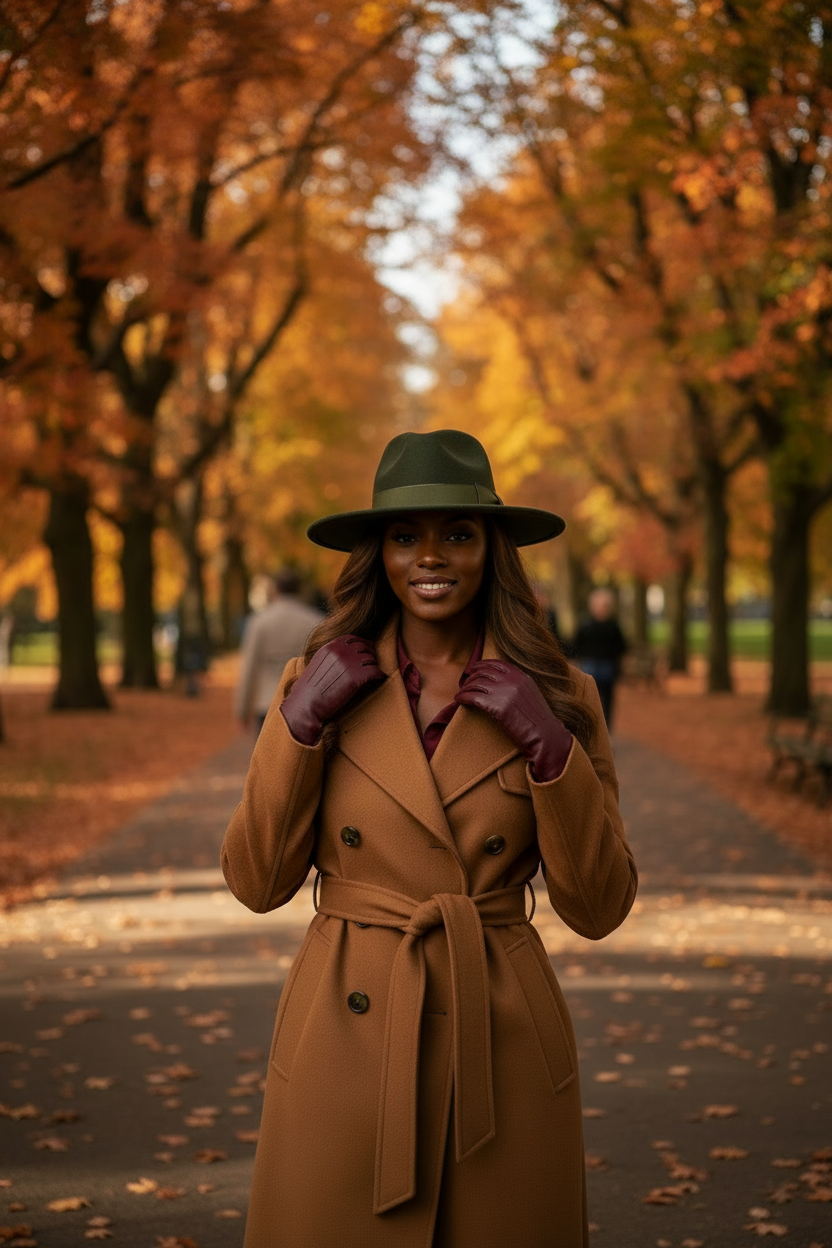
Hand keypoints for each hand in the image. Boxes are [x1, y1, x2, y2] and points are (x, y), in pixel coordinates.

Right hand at [280, 635, 383, 744]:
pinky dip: (379, 675)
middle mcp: (341, 652)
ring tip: (374, 674)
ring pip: (371, 659)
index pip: (352, 639)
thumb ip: (331, 657)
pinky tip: (379, 679)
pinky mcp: (357, 677)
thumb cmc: (309, 691)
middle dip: (370, 655)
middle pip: (364, 648)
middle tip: (372, 663)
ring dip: (374, 666)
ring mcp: (349, 663)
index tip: (367, 649)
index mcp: (330, 647)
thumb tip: (345, 656)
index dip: (362, 643)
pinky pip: (375, 671)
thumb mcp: (317, 665)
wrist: (305, 706)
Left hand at [455, 660, 571, 781]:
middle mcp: (512, 681)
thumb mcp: (531, 695)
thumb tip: (501, 684)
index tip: (474, 668)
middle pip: (484, 672)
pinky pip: (472, 696)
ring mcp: (503, 692)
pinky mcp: (495, 706)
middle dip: (471, 676)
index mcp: (521, 677)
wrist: (545, 736)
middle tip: (465, 682)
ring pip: (476, 683)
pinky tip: (459, 701)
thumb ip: (518, 686)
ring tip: (461, 693)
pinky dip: (463, 697)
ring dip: (465, 688)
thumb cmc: (539, 722)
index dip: (482, 664)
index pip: (497, 664)